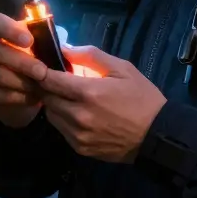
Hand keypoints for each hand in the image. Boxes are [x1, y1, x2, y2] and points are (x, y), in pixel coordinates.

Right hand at [0, 13, 50, 129]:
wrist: (25, 93)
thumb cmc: (37, 64)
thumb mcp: (45, 52)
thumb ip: (51, 46)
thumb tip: (64, 49)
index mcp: (1, 31)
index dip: (10, 29)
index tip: (29, 41)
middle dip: (21, 62)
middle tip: (42, 72)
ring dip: (21, 82)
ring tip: (40, 88)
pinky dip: (17, 96)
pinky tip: (31, 97)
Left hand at [37, 46, 166, 162]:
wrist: (156, 135)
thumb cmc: (141, 98)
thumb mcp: (122, 69)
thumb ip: (91, 56)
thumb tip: (65, 49)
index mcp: (87, 92)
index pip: (49, 80)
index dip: (40, 71)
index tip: (40, 66)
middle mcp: (78, 115)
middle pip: (46, 98)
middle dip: (46, 87)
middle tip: (54, 80)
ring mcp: (78, 134)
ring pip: (51, 115)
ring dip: (54, 104)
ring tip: (67, 97)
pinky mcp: (80, 148)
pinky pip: (61, 130)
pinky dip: (63, 120)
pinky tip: (76, 113)